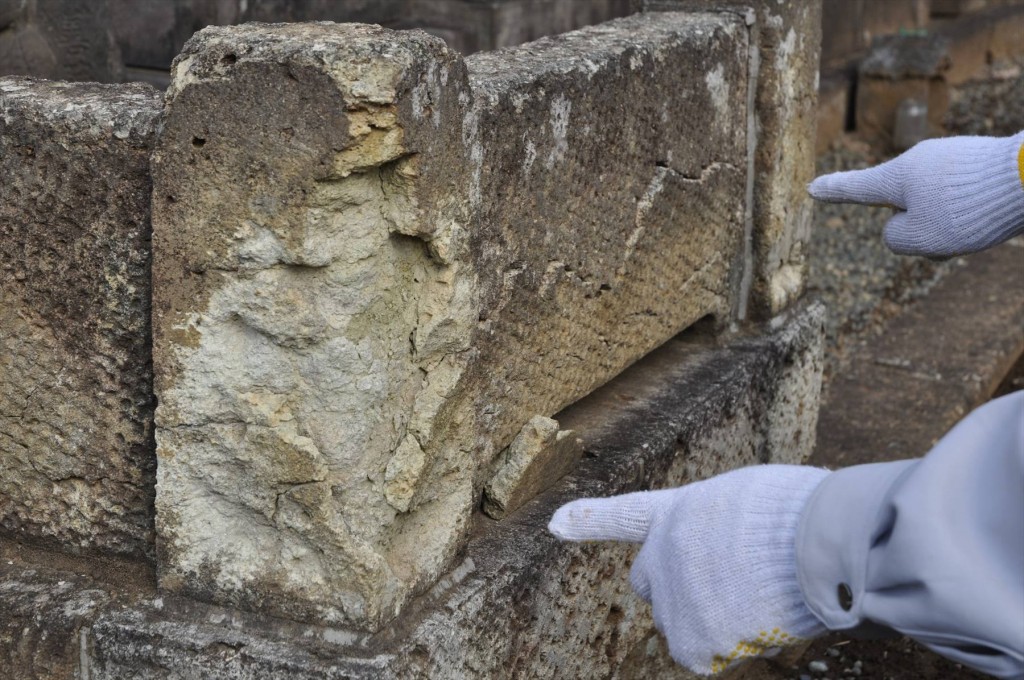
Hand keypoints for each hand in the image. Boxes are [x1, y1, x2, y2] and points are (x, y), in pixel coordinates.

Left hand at [549, 465, 829, 674]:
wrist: (813, 539)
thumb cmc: (798, 514)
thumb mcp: (746, 500)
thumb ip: (718, 527)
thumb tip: (734, 558)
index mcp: (679, 512)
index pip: (625, 515)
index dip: (588, 519)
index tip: (555, 523)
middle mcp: (663, 553)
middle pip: (649, 584)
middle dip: (676, 589)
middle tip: (727, 583)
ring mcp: (673, 595)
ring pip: (683, 624)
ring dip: (712, 621)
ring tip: (758, 597)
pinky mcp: (692, 636)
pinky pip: (702, 656)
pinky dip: (728, 649)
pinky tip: (755, 623)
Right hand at [808, 132, 1023, 257]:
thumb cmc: (968, 210)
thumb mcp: (920, 239)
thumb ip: (897, 238)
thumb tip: (903, 223)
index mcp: (897, 176)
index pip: (855, 188)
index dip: (832, 191)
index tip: (812, 187)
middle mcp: (919, 161)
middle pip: (905, 207)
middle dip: (921, 230)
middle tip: (948, 242)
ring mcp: (949, 158)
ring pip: (934, 205)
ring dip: (947, 226)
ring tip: (976, 228)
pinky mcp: (975, 161)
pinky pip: (958, 195)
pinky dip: (968, 213)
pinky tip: (993, 213)